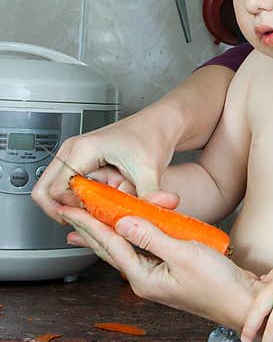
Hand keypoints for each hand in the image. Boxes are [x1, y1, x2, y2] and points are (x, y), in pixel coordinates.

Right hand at [32, 115, 179, 222]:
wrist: (159, 123)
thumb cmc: (153, 137)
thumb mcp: (151, 169)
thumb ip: (150, 193)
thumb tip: (158, 208)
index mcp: (84, 149)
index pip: (56, 190)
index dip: (73, 208)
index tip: (93, 214)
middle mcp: (73, 149)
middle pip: (43, 190)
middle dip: (63, 210)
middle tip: (87, 218)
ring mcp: (73, 153)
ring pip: (50, 188)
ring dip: (69, 204)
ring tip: (95, 208)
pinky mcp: (78, 157)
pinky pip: (62, 183)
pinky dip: (74, 196)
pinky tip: (97, 200)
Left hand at [59, 206, 258, 328]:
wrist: (242, 302)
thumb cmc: (219, 285)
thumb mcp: (185, 255)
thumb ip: (153, 237)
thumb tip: (124, 222)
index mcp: (144, 278)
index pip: (110, 245)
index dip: (90, 224)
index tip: (73, 209)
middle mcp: (146, 279)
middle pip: (112, 249)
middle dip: (90, 229)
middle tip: (71, 212)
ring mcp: (158, 276)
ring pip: (127, 248)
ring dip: (110, 231)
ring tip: (91, 219)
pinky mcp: (171, 270)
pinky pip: (146, 248)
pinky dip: (135, 234)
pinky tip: (132, 228)